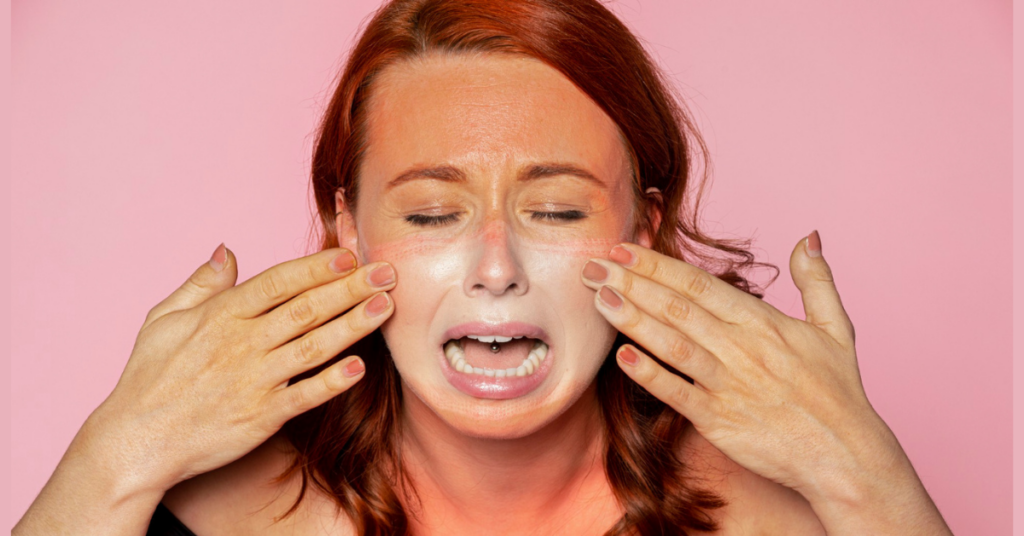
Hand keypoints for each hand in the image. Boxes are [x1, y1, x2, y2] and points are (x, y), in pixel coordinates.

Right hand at [88, 244, 395, 492]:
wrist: (136, 440)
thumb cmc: (149, 378)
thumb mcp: (163, 319)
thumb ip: (201, 284)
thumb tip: (226, 250)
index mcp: (222, 315)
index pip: (279, 281)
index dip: (317, 267)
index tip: (350, 254)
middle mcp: (242, 343)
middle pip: (306, 308)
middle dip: (351, 288)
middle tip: (388, 273)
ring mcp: (254, 379)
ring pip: (313, 346)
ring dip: (353, 325)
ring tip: (385, 308)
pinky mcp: (262, 416)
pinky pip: (305, 395)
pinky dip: (332, 382)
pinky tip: (359, 367)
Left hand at [580, 232, 949, 533]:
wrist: (845, 456)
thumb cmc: (838, 393)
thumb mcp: (836, 329)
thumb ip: (817, 280)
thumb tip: (809, 236)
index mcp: (763, 322)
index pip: (700, 284)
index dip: (658, 265)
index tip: (624, 248)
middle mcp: (741, 348)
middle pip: (677, 307)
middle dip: (632, 283)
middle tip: (593, 264)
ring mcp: (728, 384)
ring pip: (672, 344)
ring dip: (632, 319)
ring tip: (599, 298)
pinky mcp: (719, 420)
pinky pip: (677, 392)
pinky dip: (649, 374)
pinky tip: (623, 356)